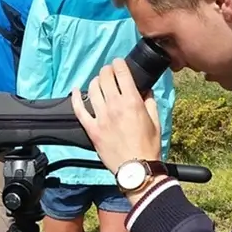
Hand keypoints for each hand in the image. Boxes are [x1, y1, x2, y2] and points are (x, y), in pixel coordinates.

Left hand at [70, 58, 161, 173]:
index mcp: (132, 101)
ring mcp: (101, 117)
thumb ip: (150, 101)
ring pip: (92, 89)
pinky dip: (75, 97)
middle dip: (107, 70)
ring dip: (95, 81)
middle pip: (105, 77)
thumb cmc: (148, 146)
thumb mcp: (156, 120)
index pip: (121, 73)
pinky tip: (75, 90)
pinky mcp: (92, 129)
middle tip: (109, 72)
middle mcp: (114, 106)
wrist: (137, 168)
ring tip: (99, 82)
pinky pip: (79, 109)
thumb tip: (145, 89)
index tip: (118, 63)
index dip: (119, 63)